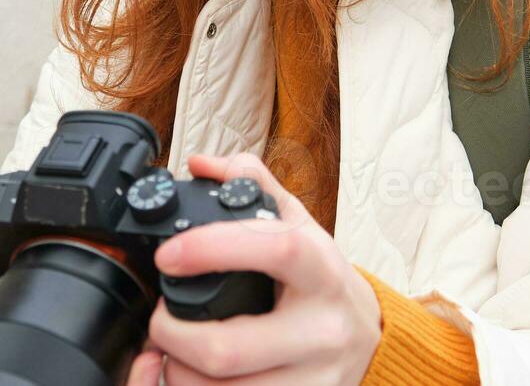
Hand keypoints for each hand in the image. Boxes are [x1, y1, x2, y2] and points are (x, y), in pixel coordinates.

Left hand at [124, 152, 381, 385]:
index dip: (213, 249)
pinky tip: (189, 377)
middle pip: (227, 347)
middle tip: (159, 319)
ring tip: (171, 351)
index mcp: (322, 271)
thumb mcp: (298, 225)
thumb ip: (251, 185)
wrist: (370, 336)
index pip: (275, 251)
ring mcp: (314, 379)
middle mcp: (322, 330)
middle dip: (171, 334)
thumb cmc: (322, 280)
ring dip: (176, 373)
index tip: (168, 254)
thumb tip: (202, 166)